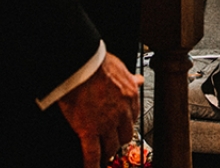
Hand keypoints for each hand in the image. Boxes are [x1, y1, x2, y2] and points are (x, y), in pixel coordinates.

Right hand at [58, 53, 143, 167]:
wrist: (80, 64)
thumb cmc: (96, 62)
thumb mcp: (119, 66)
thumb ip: (129, 77)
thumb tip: (139, 80)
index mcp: (130, 96)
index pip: (133, 116)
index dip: (126, 123)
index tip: (121, 125)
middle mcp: (122, 112)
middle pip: (126, 135)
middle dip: (119, 139)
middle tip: (112, 141)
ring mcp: (106, 124)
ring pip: (112, 146)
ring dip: (107, 152)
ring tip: (103, 157)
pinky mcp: (89, 130)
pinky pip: (92, 153)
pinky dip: (92, 164)